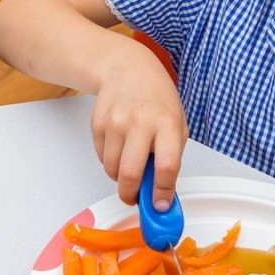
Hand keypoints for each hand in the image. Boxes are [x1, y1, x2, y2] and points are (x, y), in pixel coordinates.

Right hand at [90, 43, 188, 207]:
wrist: (127, 69)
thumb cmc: (157, 99)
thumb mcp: (177, 124)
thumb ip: (171, 157)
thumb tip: (164, 193)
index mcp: (167, 124)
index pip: (166, 167)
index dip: (162, 192)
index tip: (161, 206)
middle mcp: (140, 123)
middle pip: (131, 173)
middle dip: (132, 194)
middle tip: (136, 199)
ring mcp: (116, 122)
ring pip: (113, 169)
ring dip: (121, 178)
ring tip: (132, 164)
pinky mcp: (97, 124)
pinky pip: (102, 158)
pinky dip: (111, 162)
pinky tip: (121, 146)